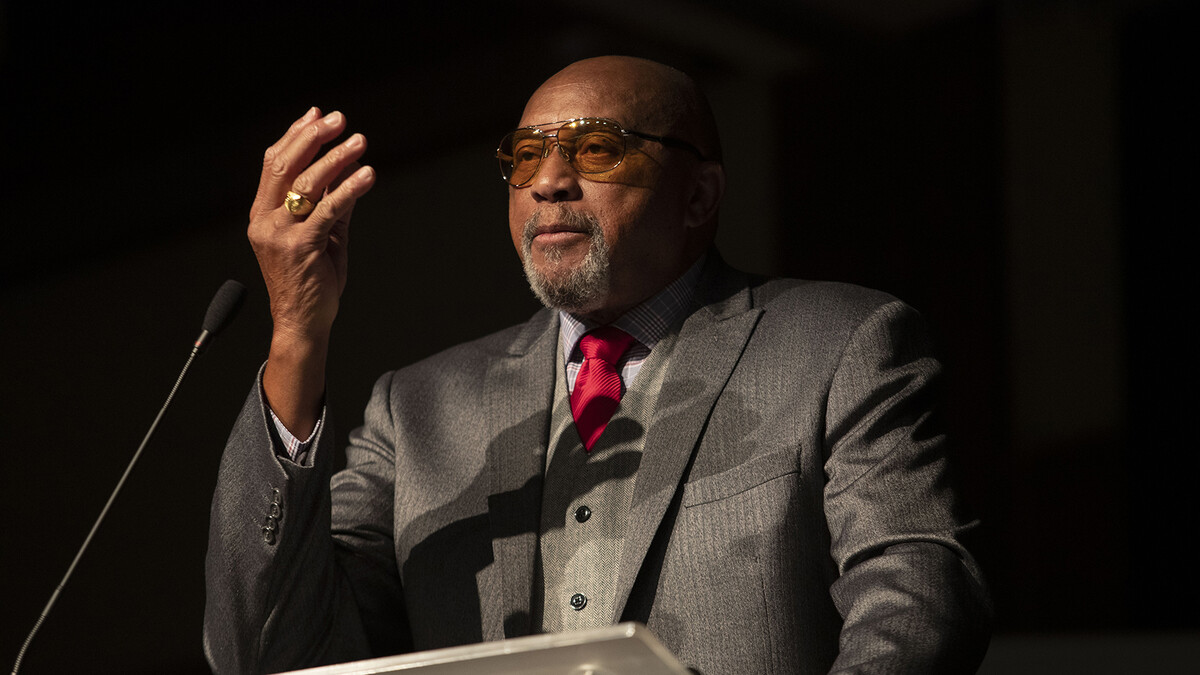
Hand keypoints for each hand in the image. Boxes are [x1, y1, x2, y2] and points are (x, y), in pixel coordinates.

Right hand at [249, 108, 375, 435]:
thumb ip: (330, 204)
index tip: (318, 115)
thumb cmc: (312, 280)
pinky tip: (368, 175)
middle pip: (284, 164)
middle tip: (340, 120)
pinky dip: (349, 189)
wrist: (303, 323)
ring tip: (360, 142)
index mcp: (262, 214)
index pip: (274, 163)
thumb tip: (346, 170)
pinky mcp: (302, 247)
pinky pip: (327, 210)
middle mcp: (265, 220)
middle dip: (313, 137)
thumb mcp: (321, 235)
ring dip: (336, 158)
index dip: (296, 135)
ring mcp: (280, 234)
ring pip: (306, 183)